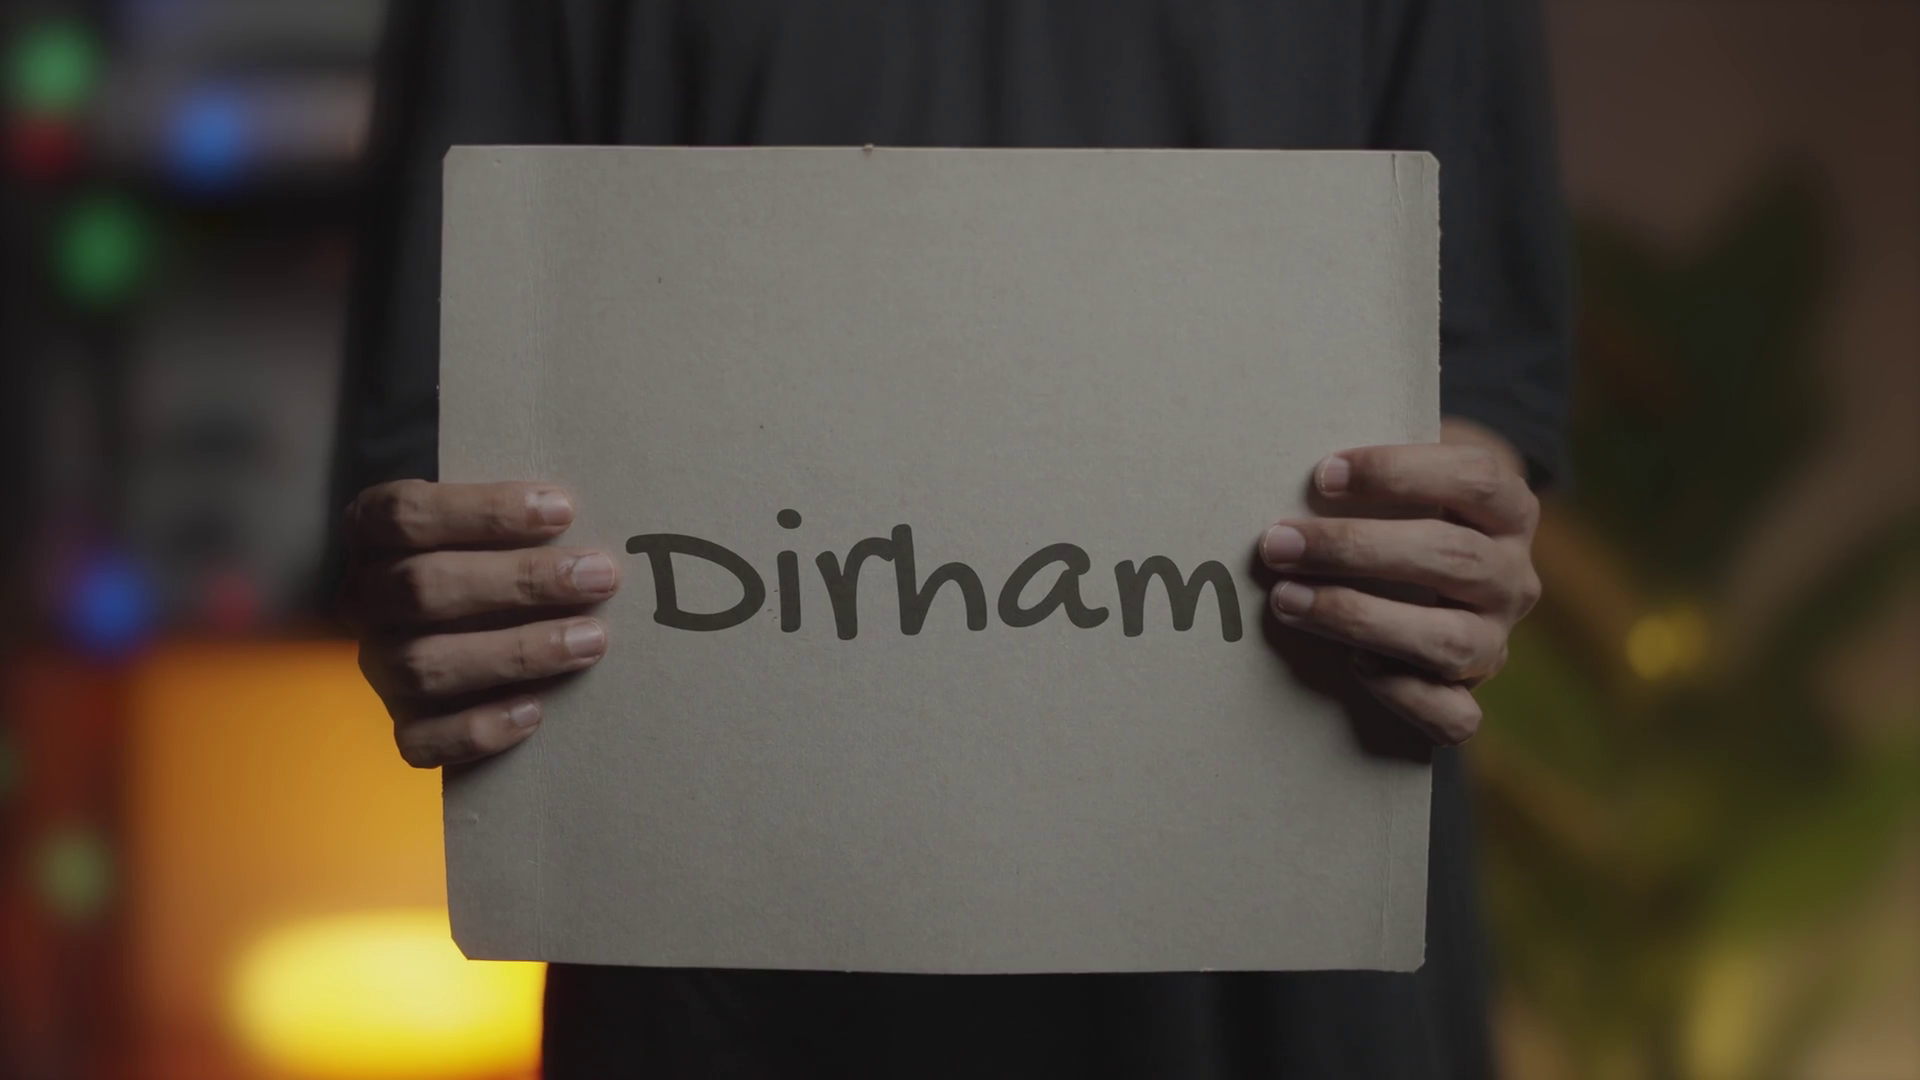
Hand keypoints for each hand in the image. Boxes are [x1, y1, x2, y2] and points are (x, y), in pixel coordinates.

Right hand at [337, 480, 620, 767]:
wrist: (453, 624)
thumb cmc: (484, 557)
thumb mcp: (484, 523)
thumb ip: (517, 517)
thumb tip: (583, 517)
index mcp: (371, 533)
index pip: (408, 513)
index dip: (484, 510)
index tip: (563, 509)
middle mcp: (365, 599)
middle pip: (424, 587)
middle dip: (521, 581)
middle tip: (598, 576)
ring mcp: (379, 665)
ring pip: (426, 664)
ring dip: (517, 652)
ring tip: (591, 640)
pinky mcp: (402, 722)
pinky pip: (422, 740)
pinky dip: (478, 729)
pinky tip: (534, 712)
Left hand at [1256, 422, 1540, 743]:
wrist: (1439, 577)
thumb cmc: (1406, 515)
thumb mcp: (1408, 482)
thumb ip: (1373, 477)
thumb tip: (1282, 467)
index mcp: (1509, 509)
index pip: (1472, 478)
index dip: (1398, 472)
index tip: (1323, 474)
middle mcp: (1512, 576)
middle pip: (1449, 557)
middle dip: (1353, 548)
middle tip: (1280, 543)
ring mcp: (1497, 639)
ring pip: (1447, 640)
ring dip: (1358, 618)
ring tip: (1287, 599)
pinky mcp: (1473, 693)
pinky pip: (1455, 716)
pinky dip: (1402, 693)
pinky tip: (1354, 665)